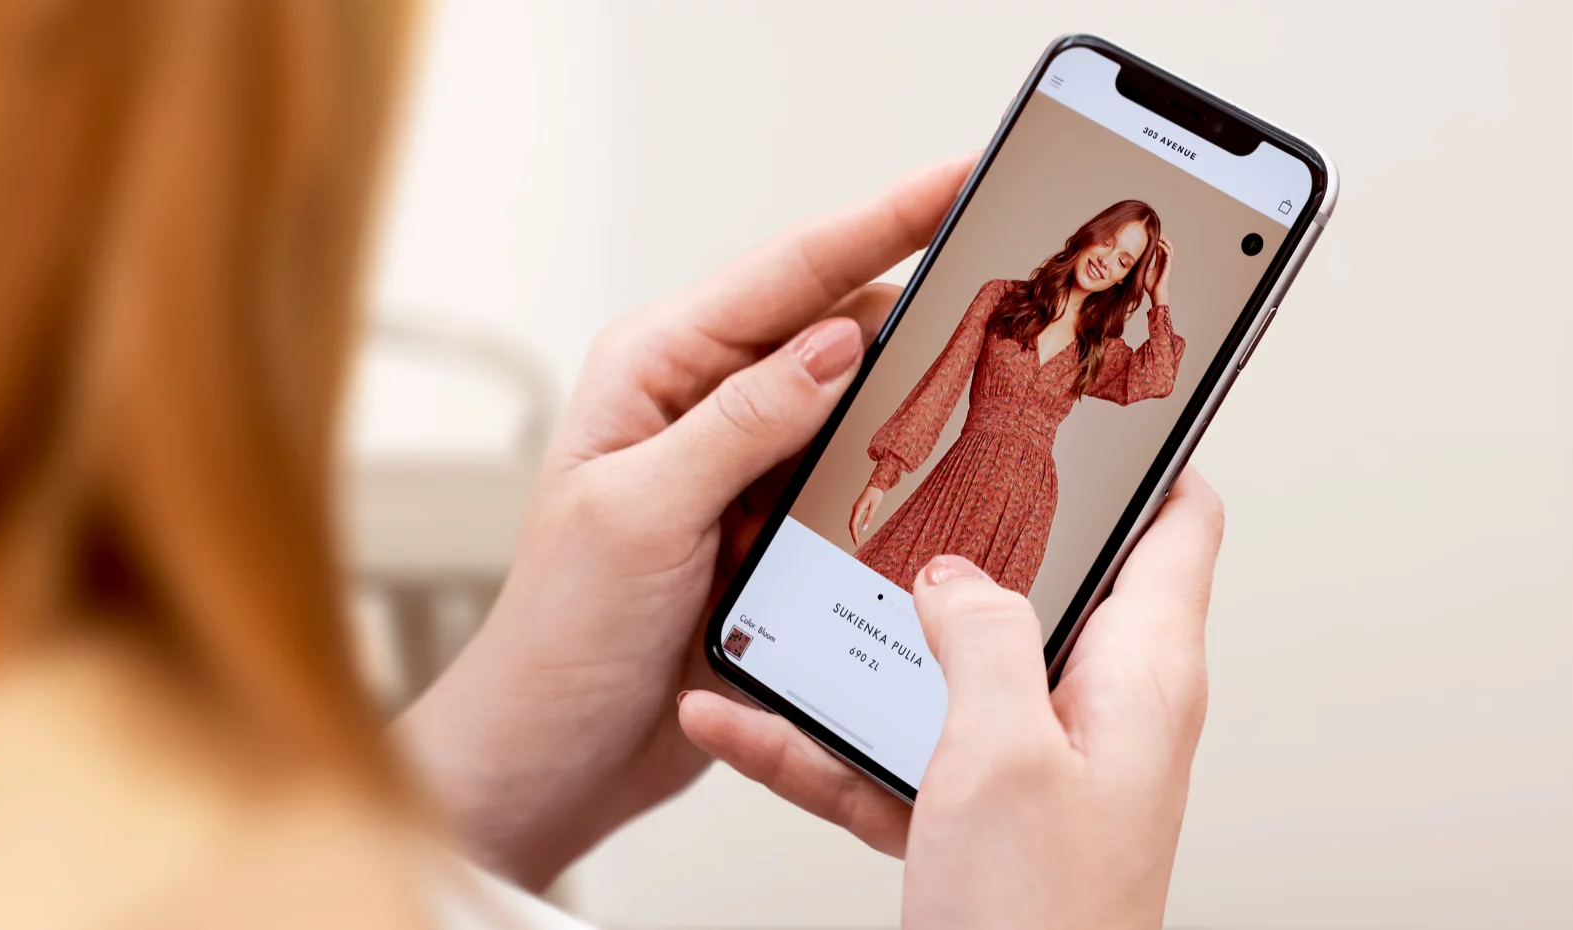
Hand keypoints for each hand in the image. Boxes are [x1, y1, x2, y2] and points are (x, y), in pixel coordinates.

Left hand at [395, 154, 974, 889]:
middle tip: (1009, 274)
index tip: (961, 176)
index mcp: (656, 366)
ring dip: (915, 385)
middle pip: (836, 319)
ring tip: (996, 362)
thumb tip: (837, 341)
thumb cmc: (564, 631)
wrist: (562, 750)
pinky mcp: (776, 520)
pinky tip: (946, 456)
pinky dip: (899, 458)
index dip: (884, 219)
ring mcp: (747, 461)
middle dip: (919, 293)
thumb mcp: (641, 513)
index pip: (787, 273)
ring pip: (858, 394)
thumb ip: (739, 423)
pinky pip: (857, 466)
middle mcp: (705, 400)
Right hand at [679, 466, 1222, 928]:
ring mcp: (1032, 768)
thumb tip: (953, 574)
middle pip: (1039, 584)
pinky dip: (821, 741)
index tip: (1074, 401)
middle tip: (895, 476)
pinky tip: (739, 719)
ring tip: (785, 598)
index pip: (1177, 522)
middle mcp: (1095, 711)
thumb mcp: (1004, 753)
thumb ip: (982, 637)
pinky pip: (894, 756)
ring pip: (945, 671)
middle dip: (960, 537)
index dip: (1138, 455)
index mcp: (1140, 674)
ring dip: (862, 644)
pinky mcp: (974, 824)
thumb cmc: (1041, 927)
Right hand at [849, 485, 883, 545]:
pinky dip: (855, 527)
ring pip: (852, 522)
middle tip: (857, 544)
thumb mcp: (875, 507)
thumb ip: (869, 518)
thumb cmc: (876, 494)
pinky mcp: (858, 508)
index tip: (857, 543)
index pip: (853, 525)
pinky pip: (854, 519)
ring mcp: (856, 508)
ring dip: (854, 532)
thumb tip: (864, 529)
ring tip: (858, 540)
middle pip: (851, 525)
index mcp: (858, 508)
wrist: (876, 484)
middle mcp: (855, 509)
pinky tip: (858, 532)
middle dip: (853, 535)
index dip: (854, 535)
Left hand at [1144, 234, 1173, 307]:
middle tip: (1156, 232)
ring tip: (1160, 235)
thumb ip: (1139, 265)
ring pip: (1169, 248)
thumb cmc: (1149, 285)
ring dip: (1165, 241)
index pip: (1160, 248)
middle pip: (1166, 246)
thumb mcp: (1142, 271)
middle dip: (1162, 238)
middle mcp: (1164, 261)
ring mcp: (1167, 263)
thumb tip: (1129, 261)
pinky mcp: (1168, 266)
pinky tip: (1159, 243)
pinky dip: (1164, 247)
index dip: (1157, 241)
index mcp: (1159, 262)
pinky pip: (1168, 254)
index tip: (1151, 235)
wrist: (1155, 294)